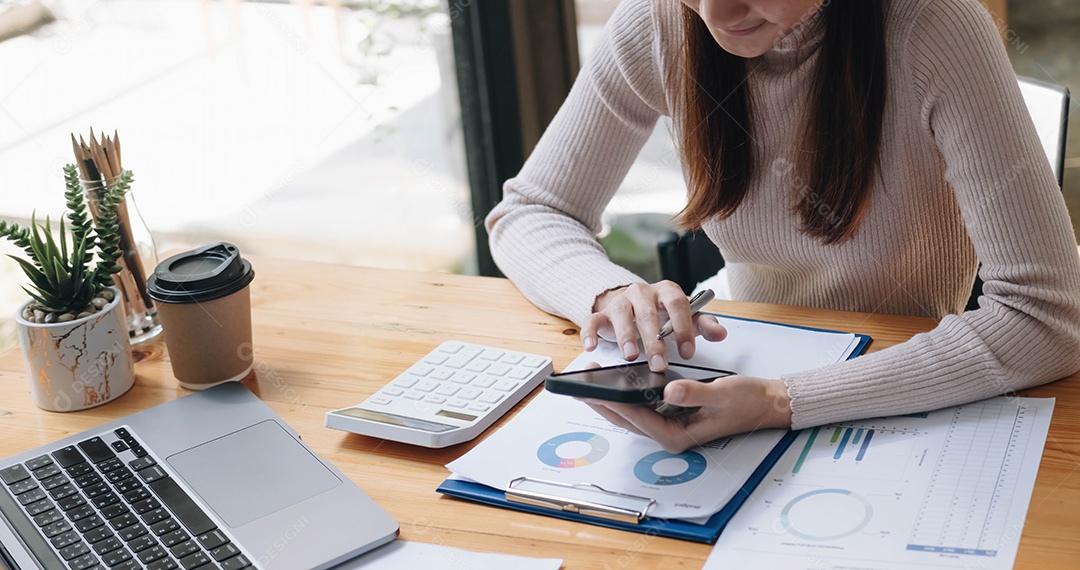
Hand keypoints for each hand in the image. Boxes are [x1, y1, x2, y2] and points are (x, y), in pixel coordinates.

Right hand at [581, 282, 726, 370]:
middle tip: (659, 364)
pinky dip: (590, 332)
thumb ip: (703, 325)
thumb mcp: (685, 318)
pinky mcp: (601, 313)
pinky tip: (593, 347)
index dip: (682, 327)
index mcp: (666, 291)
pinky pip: (592, 320)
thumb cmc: (661, 314)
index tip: (687, 352)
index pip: (677, 304)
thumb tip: (720, 333)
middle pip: (648, 313)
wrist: (632, 304)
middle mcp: (642, 293)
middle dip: (654, 340)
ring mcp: (620, 302)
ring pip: (621, 314)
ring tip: (630, 356)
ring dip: (626, 336)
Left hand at [582, 375, 792, 452]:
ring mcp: (672, 427)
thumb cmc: (747, 402)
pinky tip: (616, 386)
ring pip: (632, 415)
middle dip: (602, 403)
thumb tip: (669, 391)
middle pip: (627, 419)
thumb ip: (695, 393)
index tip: (592, 390)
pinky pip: (644, 409)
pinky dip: (628, 397)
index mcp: (679, 435)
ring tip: (589, 385)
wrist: (766, 404)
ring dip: (611, 401)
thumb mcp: (722, 394)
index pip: (637, 418)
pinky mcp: (674, 417)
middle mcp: (671, 435)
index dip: (613, 403)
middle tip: (578, 387)